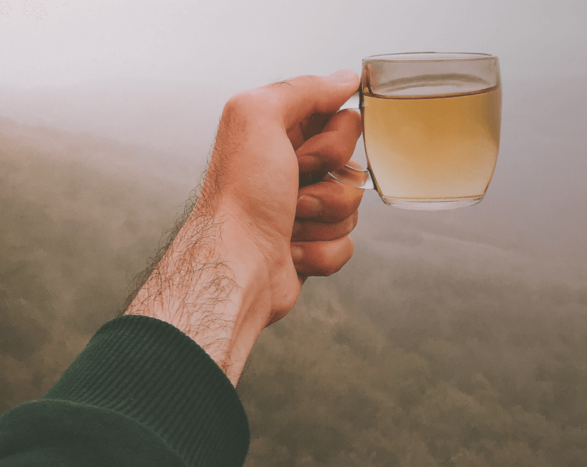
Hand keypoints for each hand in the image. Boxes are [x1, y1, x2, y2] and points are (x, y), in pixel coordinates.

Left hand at [204, 71, 362, 321]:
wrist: (235, 265)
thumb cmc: (241, 198)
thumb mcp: (260, 117)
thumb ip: (303, 89)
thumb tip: (345, 80)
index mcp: (280, 138)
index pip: (342, 125)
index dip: (332, 143)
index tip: (302, 156)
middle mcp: (291, 174)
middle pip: (352, 168)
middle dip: (328, 185)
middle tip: (292, 193)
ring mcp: (302, 214)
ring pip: (351, 210)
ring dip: (322, 221)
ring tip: (287, 226)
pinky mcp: (310, 248)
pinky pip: (345, 246)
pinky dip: (320, 253)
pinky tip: (290, 252)